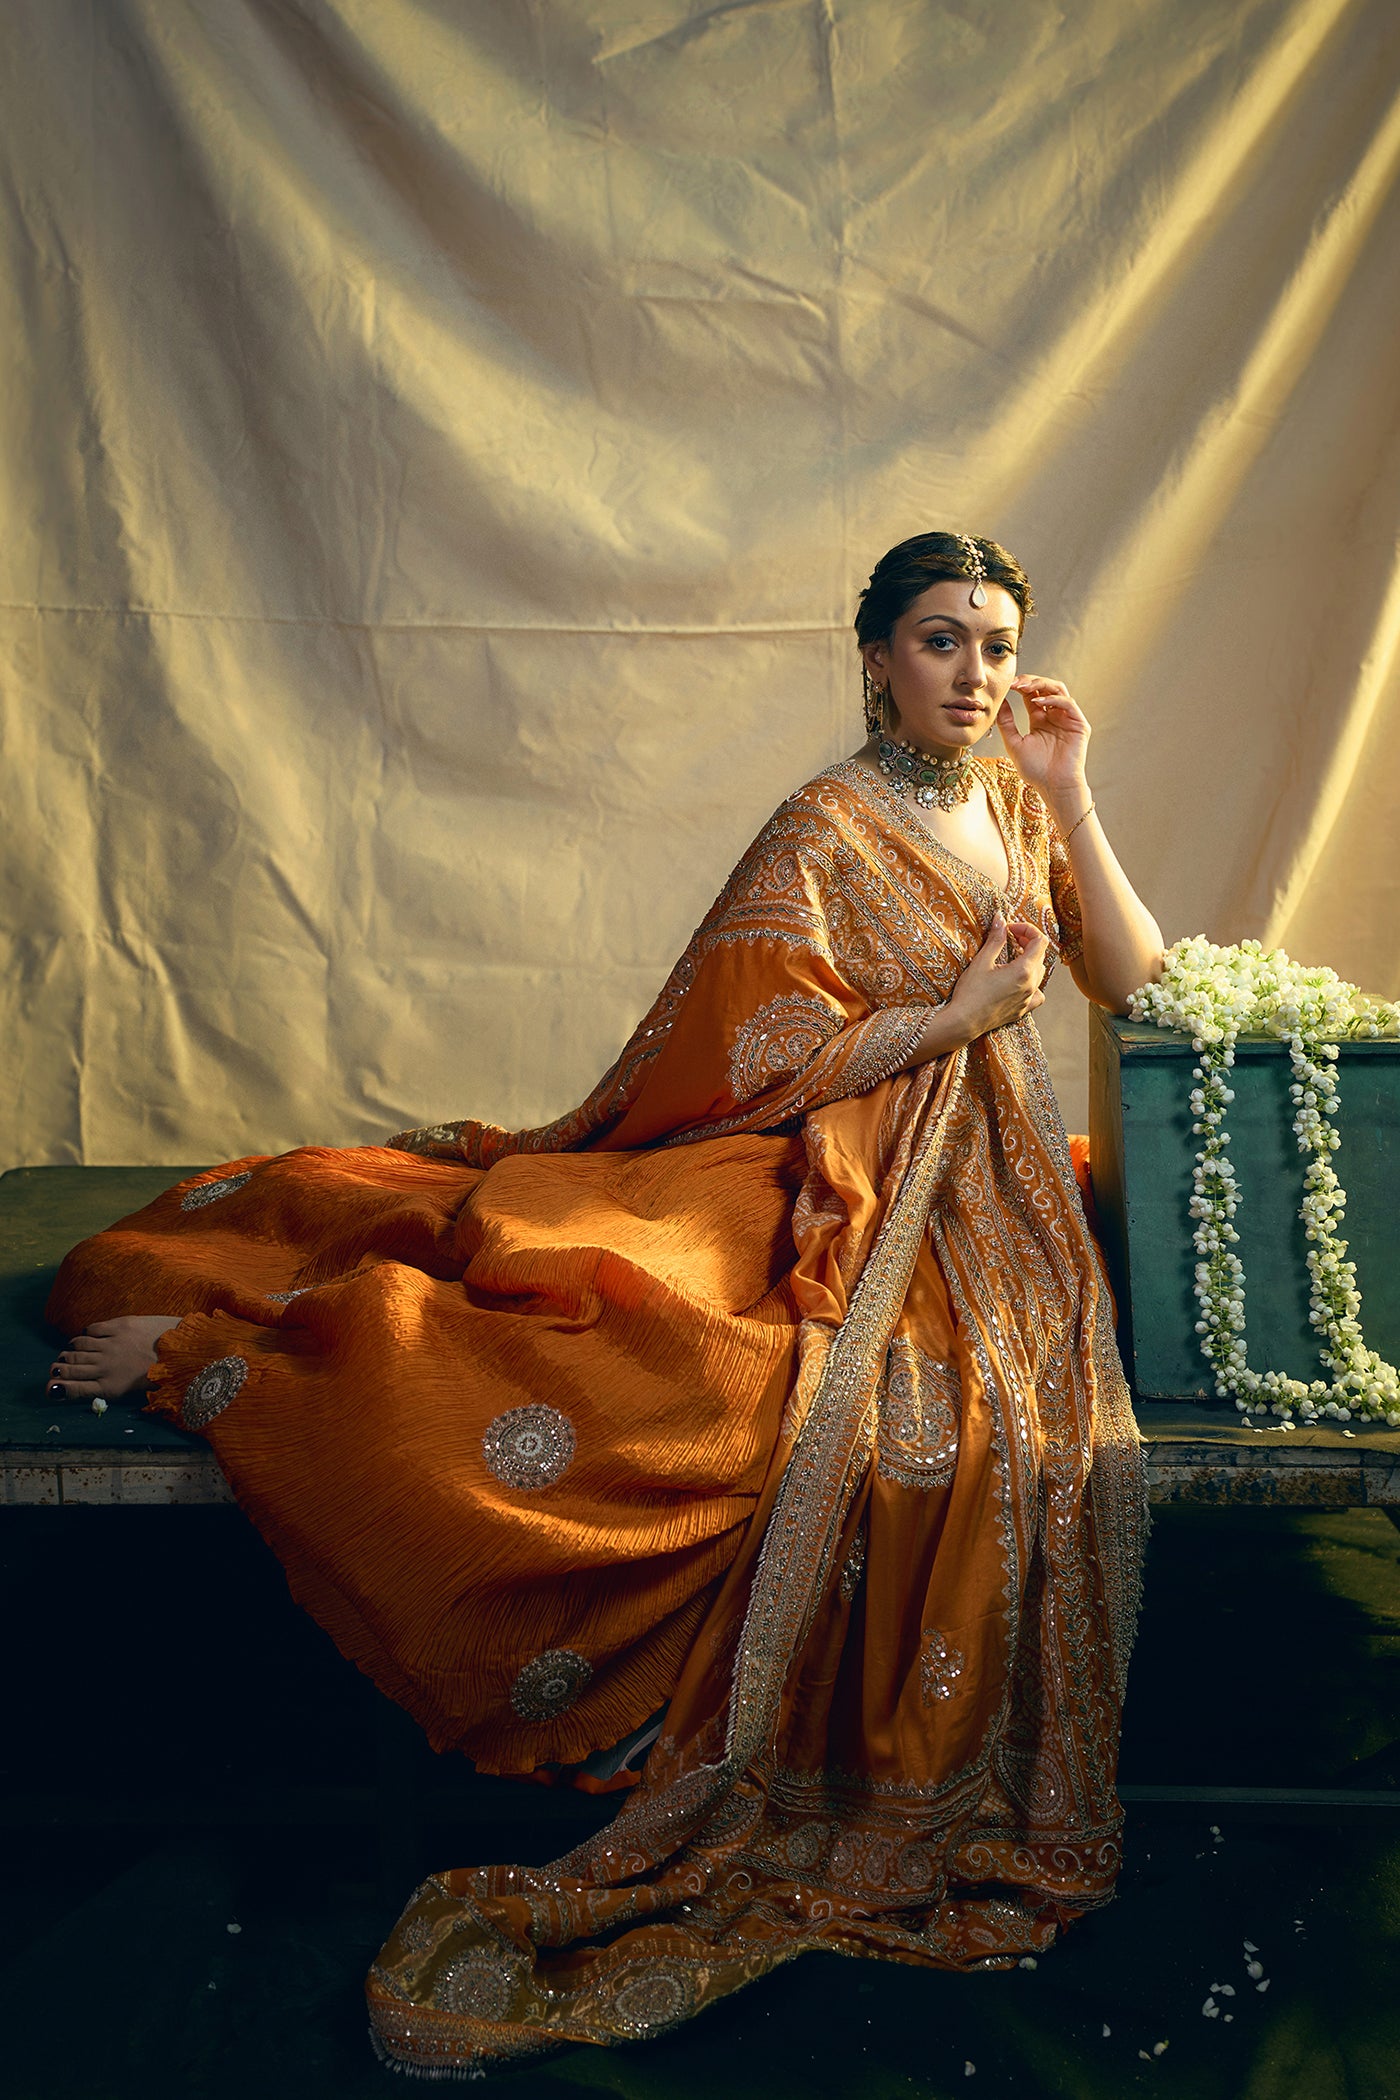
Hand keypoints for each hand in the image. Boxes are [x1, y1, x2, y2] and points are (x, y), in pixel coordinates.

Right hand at [945, 914, 1051, 1043]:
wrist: (963, 1022)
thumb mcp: (982, 961)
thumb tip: (1001, 918)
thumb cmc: (971, 992)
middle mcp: (1031, 985)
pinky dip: (1032, 984)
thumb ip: (996, 939)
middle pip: (1040, 955)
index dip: (1027, 929)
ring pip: (1040, 973)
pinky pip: (1037, 994)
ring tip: (1012, 958)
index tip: (1010, 929)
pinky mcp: (1022, 1010)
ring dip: (1030, 960)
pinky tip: (1020, 983)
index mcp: (1024, 971)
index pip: (1040, 941)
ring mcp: (1028, 999)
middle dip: (1027, 942)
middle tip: (1009, 938)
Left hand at [996, 677, 1090, 805]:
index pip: (1031, 693)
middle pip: (1045, 687)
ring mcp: (1068, 719)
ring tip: (1024, 687)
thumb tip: (999, 702)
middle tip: (1015, 682)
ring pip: (1058, 690)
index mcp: (1040, 719)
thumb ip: (1007, 723)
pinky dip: (1053, 699)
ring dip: (1041, 684)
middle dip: (1030, 681)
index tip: (1007, 685)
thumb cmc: (1035, 771)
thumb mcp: (1014, 744)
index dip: (1020, 686)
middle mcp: (1054, 716)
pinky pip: (1068, 703)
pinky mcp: (1079, 724)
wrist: (1054, 786)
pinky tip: (1037, 702)